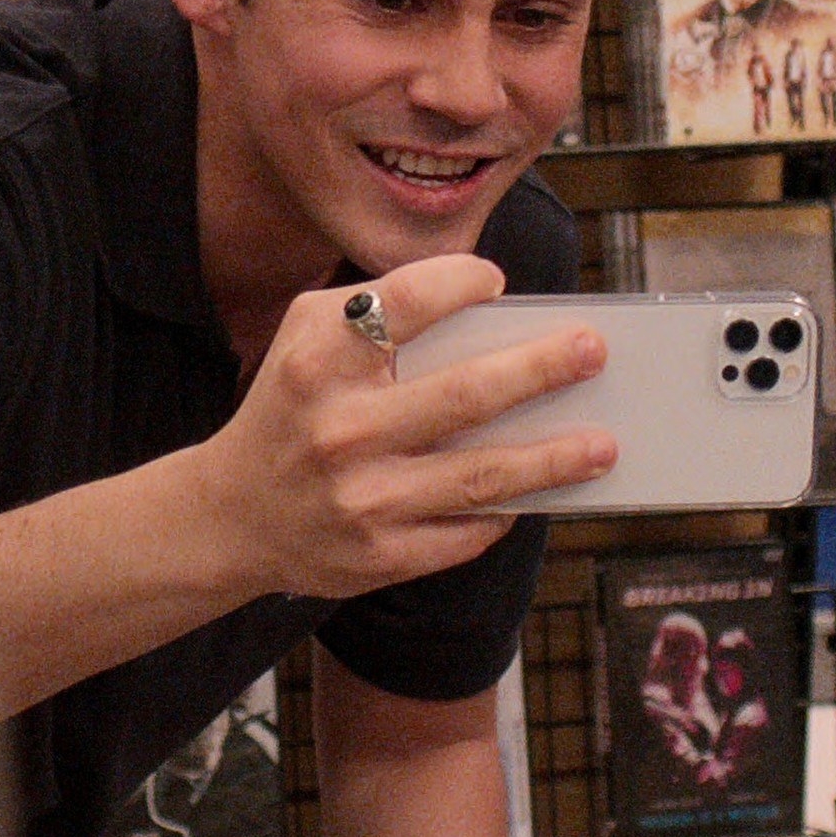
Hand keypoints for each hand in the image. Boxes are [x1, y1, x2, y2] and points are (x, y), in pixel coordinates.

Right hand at [188, 253, 614, 602]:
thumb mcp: (304, 337)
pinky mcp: (381, 556)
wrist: (231, 516)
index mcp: (319, 361)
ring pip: (483, 477)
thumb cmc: (290, 407)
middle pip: (464, 394)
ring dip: (554, 459)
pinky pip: (467, 532)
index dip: (457, 282)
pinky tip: (539, 492)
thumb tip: (484, 309)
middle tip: (591, 350)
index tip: (496, 281)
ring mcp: (364, 499)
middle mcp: (341, 429)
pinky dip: (508, 510)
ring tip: (604, 444)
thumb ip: (376, 309)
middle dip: (540, 369)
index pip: (402, 303)